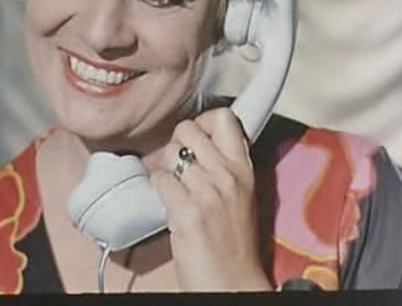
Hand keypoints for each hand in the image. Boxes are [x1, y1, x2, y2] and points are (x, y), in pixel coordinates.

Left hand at [151, 108, 271, 291]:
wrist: (232, 282)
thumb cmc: (233, 242)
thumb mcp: (241, 194)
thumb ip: (224, 165)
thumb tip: (197, 140)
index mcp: (244, 169)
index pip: (224, 118)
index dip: (203, 120)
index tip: (196, 135)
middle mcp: (228, 175)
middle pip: (188, 128)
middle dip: (177, 143)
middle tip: (179, 164)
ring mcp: (208, 193)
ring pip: (169, 153)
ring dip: (165, 168)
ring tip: (175, 188)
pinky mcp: (187, 212)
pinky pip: (159, 179)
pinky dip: (157, 188)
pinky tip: (168, 202)